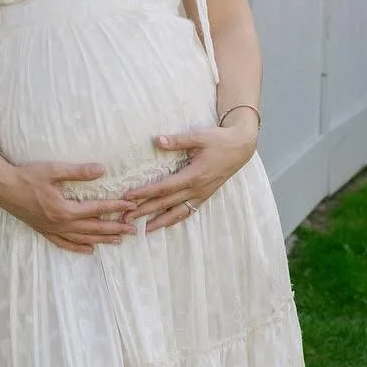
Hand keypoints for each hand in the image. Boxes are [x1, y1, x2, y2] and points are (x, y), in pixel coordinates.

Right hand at [0, 158, 133, 253]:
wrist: (2, 187)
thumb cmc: (27, 176)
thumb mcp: (53, 170)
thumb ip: (78, 171)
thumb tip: (102, 169)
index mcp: (64, 209)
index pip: (97, 209)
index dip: (116, 207)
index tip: (131, 206)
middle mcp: (60, 223)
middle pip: (93, 229)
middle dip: (115, 228)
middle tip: (133, 230)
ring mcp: (52, 229)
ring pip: (82, 239)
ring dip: (102, 240)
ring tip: (118, 240)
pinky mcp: (44, 231)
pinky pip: (64, 244)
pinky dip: (78, 248)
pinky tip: (89, 250)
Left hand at [118, 115, 257, 232]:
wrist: (241, 147)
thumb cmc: (219, 140)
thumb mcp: (199, 136)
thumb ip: (177, 141)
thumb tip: (157, 140)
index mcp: (193, 175)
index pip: (163, 187)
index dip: (145, 193)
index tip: (128, 198)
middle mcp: (197, 189)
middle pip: (166, 203)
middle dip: (145, 211)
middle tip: (126, 219)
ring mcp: (202, 195)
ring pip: (177, 213)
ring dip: (160, 221)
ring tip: (144, 230)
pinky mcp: (205, 196)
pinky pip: (188, 211)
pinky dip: (176, 219)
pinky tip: (166, 224)